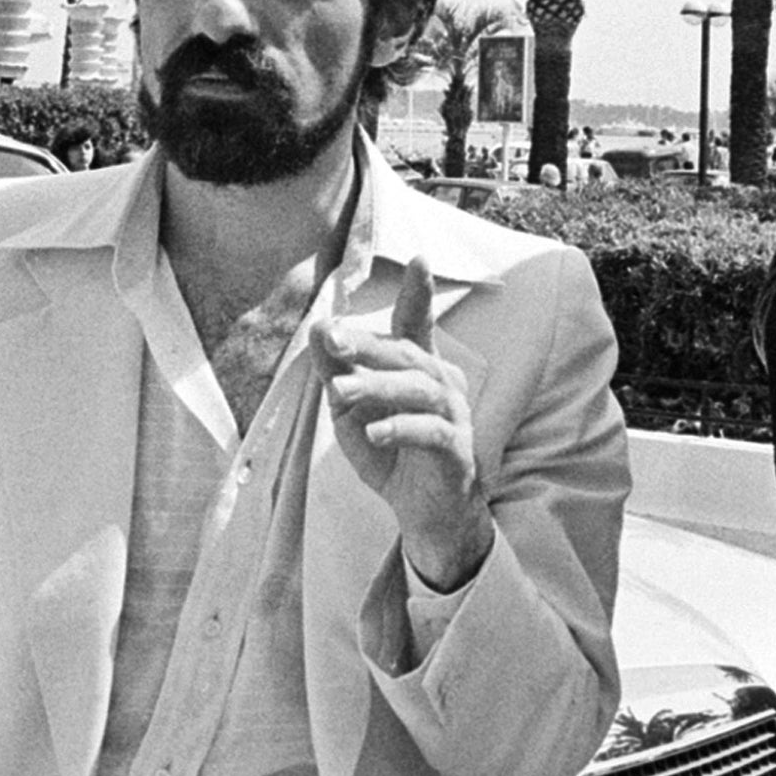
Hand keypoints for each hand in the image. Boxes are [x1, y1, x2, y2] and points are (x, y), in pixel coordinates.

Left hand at [322, 255, 491, 589]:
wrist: (425, 516)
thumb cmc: (391, 455)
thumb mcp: (353, 413)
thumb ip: (337, 373)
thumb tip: (319, 328)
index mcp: (420, 369)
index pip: (417, 326)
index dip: (419, 294)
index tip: (420, 259)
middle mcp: (443, 384)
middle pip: (407, 355)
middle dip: (368, 345)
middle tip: (332, 340)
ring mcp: (454, 418)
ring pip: (420, 390)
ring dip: (378, 388)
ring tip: (341, 393)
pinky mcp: (456, 453)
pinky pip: (433, 433)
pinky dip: (402, 429)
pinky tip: (375, 434)